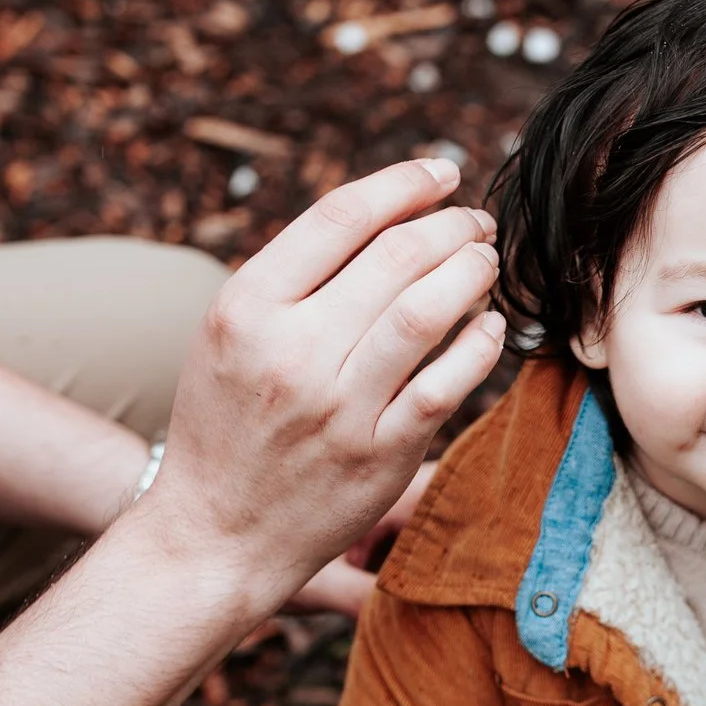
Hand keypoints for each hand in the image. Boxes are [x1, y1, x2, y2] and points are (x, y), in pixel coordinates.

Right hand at [141, 159, 505, 614]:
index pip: (340, 217)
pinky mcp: (379, 453)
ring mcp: (338, 405)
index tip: (440, 172)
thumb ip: (294, 278)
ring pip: (425, 311)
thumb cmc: (228, 423)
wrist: (214, 533)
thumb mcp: (230, 334)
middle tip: (476, 222)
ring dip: (471, 273)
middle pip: (394, 256)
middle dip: (450, 225)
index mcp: (246, 307)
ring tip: (486, 261)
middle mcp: (290, 351)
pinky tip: (490, 326)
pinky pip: (446, 383)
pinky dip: (478, 344)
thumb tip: (387, 216)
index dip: (403, 184)